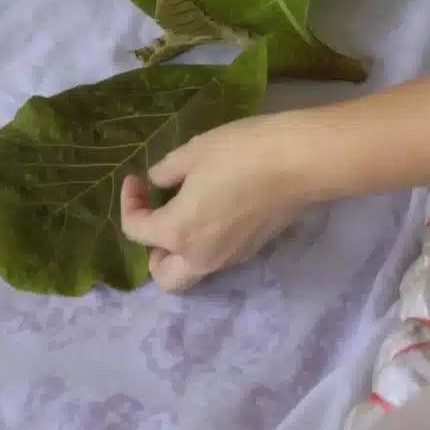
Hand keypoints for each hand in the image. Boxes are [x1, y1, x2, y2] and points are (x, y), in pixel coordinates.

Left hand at [119, 113, 320, 292]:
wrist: (300, 162)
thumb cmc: (241, 152)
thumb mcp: (193, 152)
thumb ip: (167, 170)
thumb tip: (157, 181)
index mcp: (178, 232)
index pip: (136, 231)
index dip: (129, 202)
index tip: (137, 178)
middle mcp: (201, 257)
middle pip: (163, 276)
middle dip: (152, 252)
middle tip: (157, 217)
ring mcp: (230, 258)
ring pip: (192, 271)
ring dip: (180, 251)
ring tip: (186, 211)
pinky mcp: (252, 251)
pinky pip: (217, 258)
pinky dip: (206, 243)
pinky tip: (217, 208)